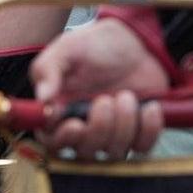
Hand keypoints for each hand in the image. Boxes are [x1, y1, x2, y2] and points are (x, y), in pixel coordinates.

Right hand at [30, 17, 168, 158]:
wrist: (133, 41)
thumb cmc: (94, 46)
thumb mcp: (66, 49)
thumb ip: (48, 69)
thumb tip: (43, 98)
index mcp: (59, 112)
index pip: (52, 142)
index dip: (63, 139)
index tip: (75, 123)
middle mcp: (82, 128)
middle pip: (84, 151)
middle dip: (99, 128)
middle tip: (105, 100)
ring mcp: (110, 134)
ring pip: (114, 151)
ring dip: (123, 125)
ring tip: (127, 96)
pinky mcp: (136, 133)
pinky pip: (142, 147)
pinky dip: (148, 129)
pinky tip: (149, 107)